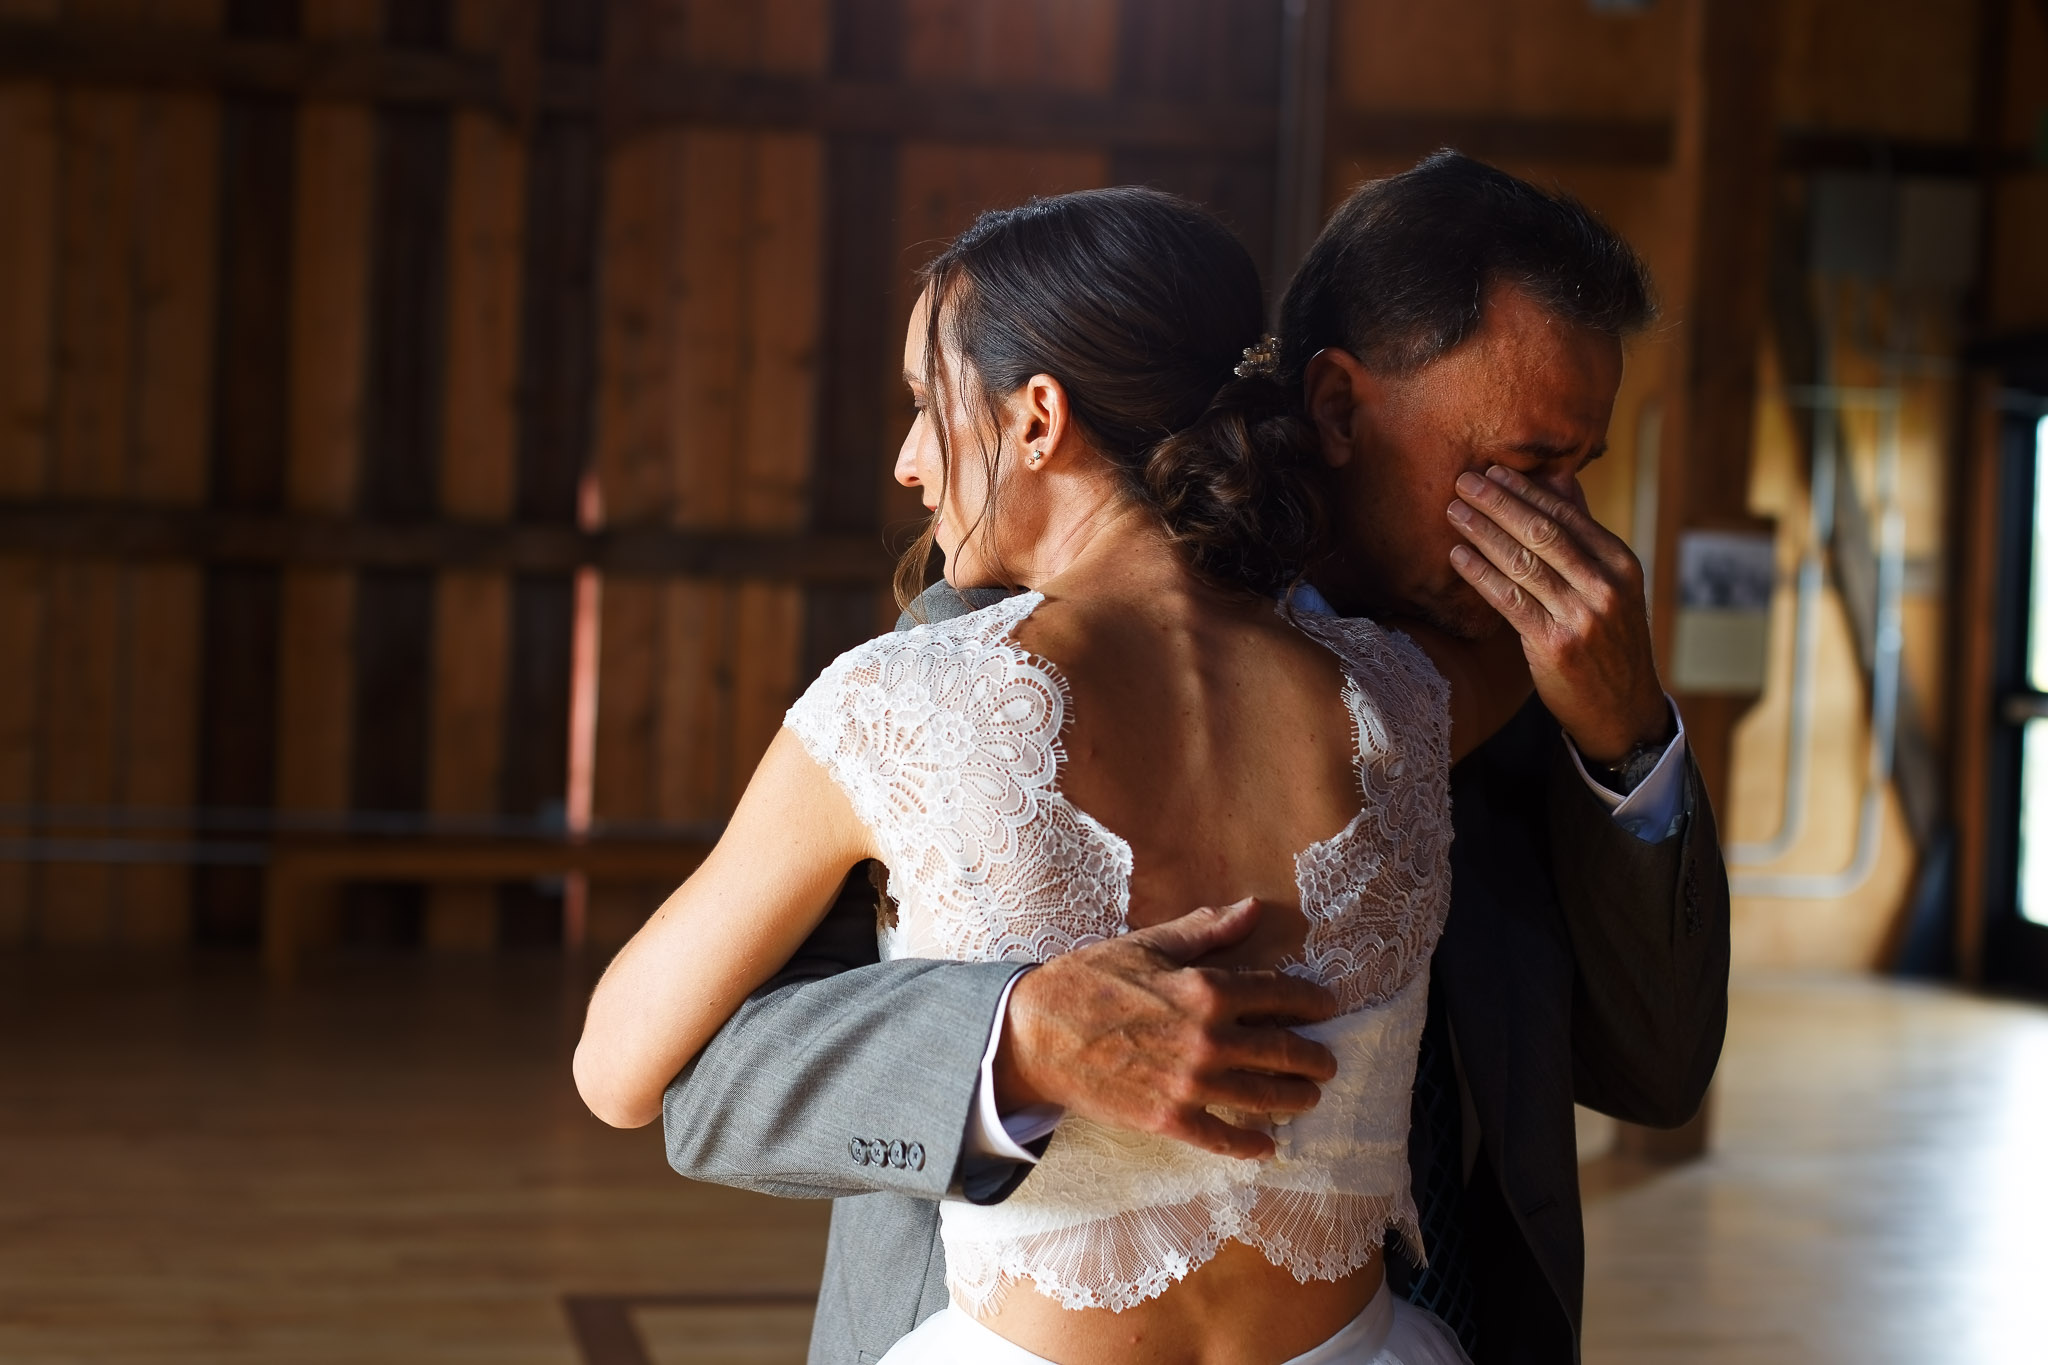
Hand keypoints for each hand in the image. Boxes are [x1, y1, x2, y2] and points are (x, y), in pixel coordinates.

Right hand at [992, 898, 1338, 1160]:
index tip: (1327, 1007)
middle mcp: (1209, 1040)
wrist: (1036, 1033)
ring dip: (1295, 1098)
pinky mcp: (1169, 1118)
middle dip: (1314, 1057)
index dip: (1312, 1002)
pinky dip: (1251, 1145)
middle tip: (1326, 1061)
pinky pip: (1223, 1138)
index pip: (1281, 996)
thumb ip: (1206, 931)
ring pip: (1265, 1096)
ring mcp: (1191, 1084)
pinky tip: (1269, 1146)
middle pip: (1284, 1051)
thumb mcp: (1149, 945)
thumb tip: (1252, 908)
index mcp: (1208, 990)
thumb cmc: (1090, 980)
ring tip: (1309, 1097)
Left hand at [1446, 464, 1672, 761]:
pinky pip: (1509, 601)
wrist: (1622, 708)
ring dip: (1483, 532)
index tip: (1493, 471)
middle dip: (1499, 502)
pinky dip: (1480, 574)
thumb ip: (1584, 532)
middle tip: (1464, 480)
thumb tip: (1560, 478)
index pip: (1566, 515)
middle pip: (1542, 532)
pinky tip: (1458, 556)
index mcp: (1621, 562)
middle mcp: (1605, 585)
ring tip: (1454, 511)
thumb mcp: (1613, 583)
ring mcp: (1581, 616)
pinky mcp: (1554, 645)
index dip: (1526, 490)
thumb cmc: (1609, 638)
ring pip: (1523, 562)